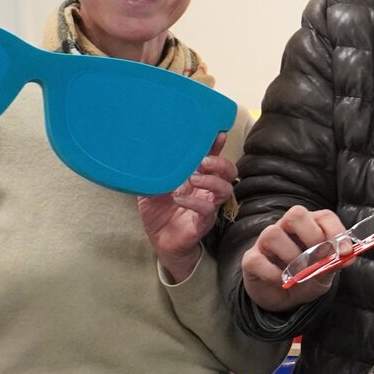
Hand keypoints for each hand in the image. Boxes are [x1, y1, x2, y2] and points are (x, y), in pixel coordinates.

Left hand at [141, 135, 236, 283]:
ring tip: (193, 178)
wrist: (158, 240)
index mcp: (198, 178)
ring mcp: (208, 206)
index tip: (218, 134)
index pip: (213, 159)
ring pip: (226, 189)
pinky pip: (207, 210)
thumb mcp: (151, 188)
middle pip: (229, 172)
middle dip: (220, 163)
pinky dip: (194, 202)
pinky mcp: (204, 222)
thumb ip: (153, 173)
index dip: (217, 146)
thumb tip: (144, 155)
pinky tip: (179, 198)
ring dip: (211, 180)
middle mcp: (207, 190)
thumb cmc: (158, 212)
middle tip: (203, 161)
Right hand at [240, 206, 349, 312]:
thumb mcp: (324, 274)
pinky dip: (272, 273)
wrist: (285, 299)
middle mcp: (287, 227)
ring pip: (273, 233)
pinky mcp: (251, 259)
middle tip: (318, 258)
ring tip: (298, 273)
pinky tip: (282, 281)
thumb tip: (346, 257)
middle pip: (296, 214)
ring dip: (291, 256)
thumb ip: (333, 264)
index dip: (337, 232)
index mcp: (310, 226)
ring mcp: (266, 241)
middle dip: (312, 236)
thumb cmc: (307, 278)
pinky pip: (257, 259)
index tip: (345, 252)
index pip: (325, 216)